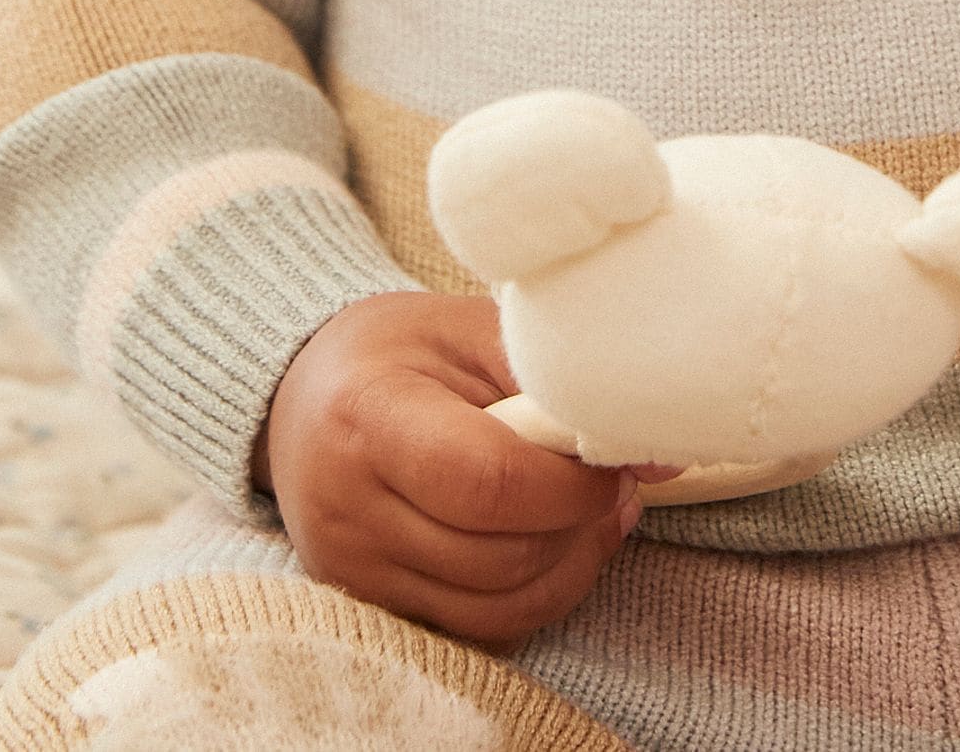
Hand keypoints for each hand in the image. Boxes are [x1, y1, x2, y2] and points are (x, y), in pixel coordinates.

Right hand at [253, 292, 678, 647]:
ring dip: (566, 567)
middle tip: (615, 483)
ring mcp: (353, 567)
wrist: (303, 394)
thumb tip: (656, 452)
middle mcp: (348, 505)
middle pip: (496, 556)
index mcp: (368, 414)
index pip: (485, 482)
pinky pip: (476, 628)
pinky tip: (549, 541)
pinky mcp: (369, 604)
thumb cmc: (398, 351)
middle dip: (578, 527)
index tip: (610, 463)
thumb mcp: (468, 331)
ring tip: (592, 510)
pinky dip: (531, 595)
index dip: (568, 486)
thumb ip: (555, 385)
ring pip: (494, 607)